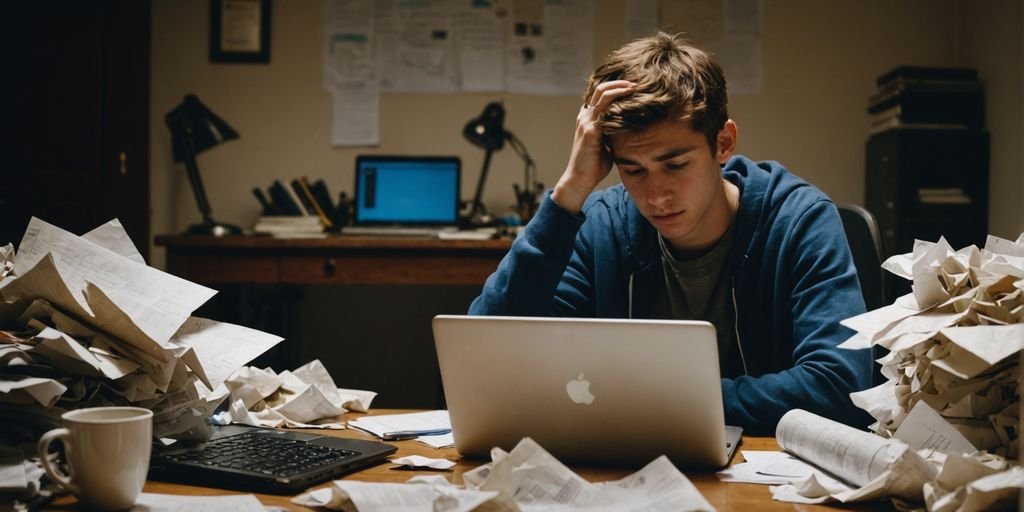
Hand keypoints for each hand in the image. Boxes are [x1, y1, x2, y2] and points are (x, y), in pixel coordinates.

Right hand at [552, 80, 636, 213]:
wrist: (580, 179)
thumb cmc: (594, 165)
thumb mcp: (606, 144)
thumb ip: (613, 132)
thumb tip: (631, 128)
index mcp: (587, 118)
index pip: (600, 94)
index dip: (615, 87)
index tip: (633, 88)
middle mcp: (585, 116)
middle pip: (601, 88)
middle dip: (620, 83)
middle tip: (636, 84)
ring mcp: (586, 121)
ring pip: (603, 94)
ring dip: (621, 88)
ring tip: (636, 88)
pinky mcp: (590, 130)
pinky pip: (606, 109)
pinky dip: (619, 103)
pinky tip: (632, 105)